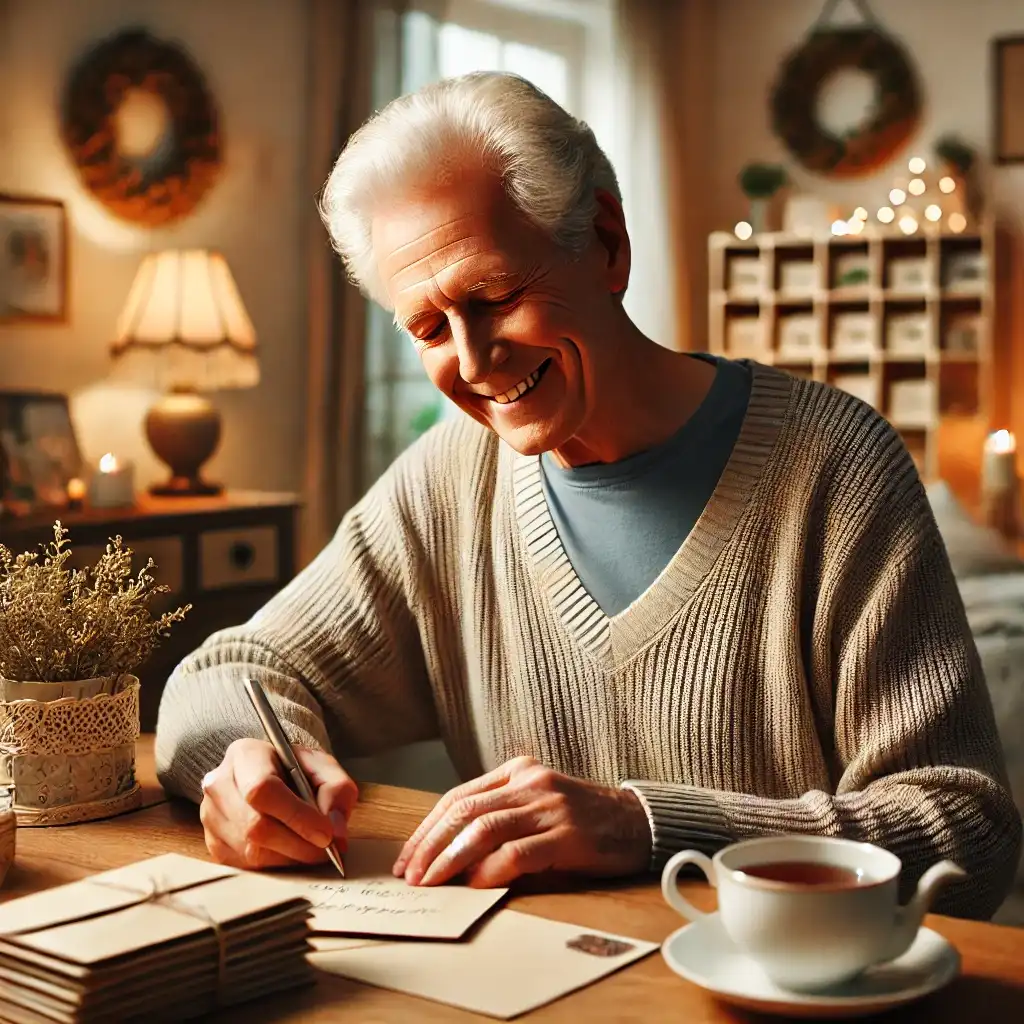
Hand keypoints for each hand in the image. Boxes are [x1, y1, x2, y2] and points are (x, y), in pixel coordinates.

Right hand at [199, 737, 357, 869]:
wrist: (270, 774)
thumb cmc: (296, 770)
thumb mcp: (323, 767)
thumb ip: (336, 790)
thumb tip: (335, 829)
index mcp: (245, 754)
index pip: (263, 789)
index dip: (296, 816)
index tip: (326, 834)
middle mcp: (219, 784)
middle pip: (255, 825)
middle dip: (298, 844)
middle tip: (327, 849)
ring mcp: (211, 816)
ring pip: (251, 851)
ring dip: (289, 857)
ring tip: (310, 848)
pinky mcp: (212, 843)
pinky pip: (245, 866)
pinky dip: (275, 866)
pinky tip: (289, 852)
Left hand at [392, 756, 651, 887]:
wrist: (639, 821)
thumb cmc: (582, 821)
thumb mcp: (536, 807)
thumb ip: (500, 819)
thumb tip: (449, 857)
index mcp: (517, 771)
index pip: (458, 797)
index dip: (427, 829)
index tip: (407, 859)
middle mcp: (529, 781)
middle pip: (464, 810)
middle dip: (430, 845)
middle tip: (410, 876)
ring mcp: (548, 805)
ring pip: (484, 827)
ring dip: (450, 858)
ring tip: (431, 883)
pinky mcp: (567, 834)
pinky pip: (519, 851)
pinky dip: (491, 869)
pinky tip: (475, 885)